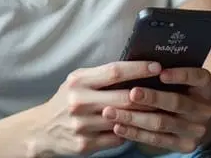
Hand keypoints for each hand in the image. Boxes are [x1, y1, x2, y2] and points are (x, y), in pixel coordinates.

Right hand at [29, 61, 162, 156]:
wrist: (41, 130)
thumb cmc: (66, 100)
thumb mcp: (77, 81)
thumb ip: (100, 76)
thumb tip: (134, 69)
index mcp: (78, 81)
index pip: (114, 72)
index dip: (138, 68)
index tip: (157, 66)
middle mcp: (79, 101)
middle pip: (124, 97)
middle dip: (149, 94)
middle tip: (169, 90)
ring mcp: (82, 125)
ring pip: (124, 120)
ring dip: (144, 116)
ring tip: (162, 109)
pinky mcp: (85, 145)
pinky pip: (118, 139)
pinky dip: (130, 133)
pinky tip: (140, 128)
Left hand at [101, 67, 210, 154]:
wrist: (193, 118)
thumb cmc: (177, 88)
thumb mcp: (179, 77)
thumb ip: (164, 70)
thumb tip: (138, 59)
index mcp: (204, 85)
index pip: (197, 77)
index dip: (180, 75)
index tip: (160, 72)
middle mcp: (204, 108)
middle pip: (176, 102)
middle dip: (152, 97)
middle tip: (131, 93)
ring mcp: (195, 129)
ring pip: (161, 123)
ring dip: (134, 117)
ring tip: (111, 112)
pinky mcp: (184, 145)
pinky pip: (156, 140)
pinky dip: (135, 133)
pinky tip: (118, 127)